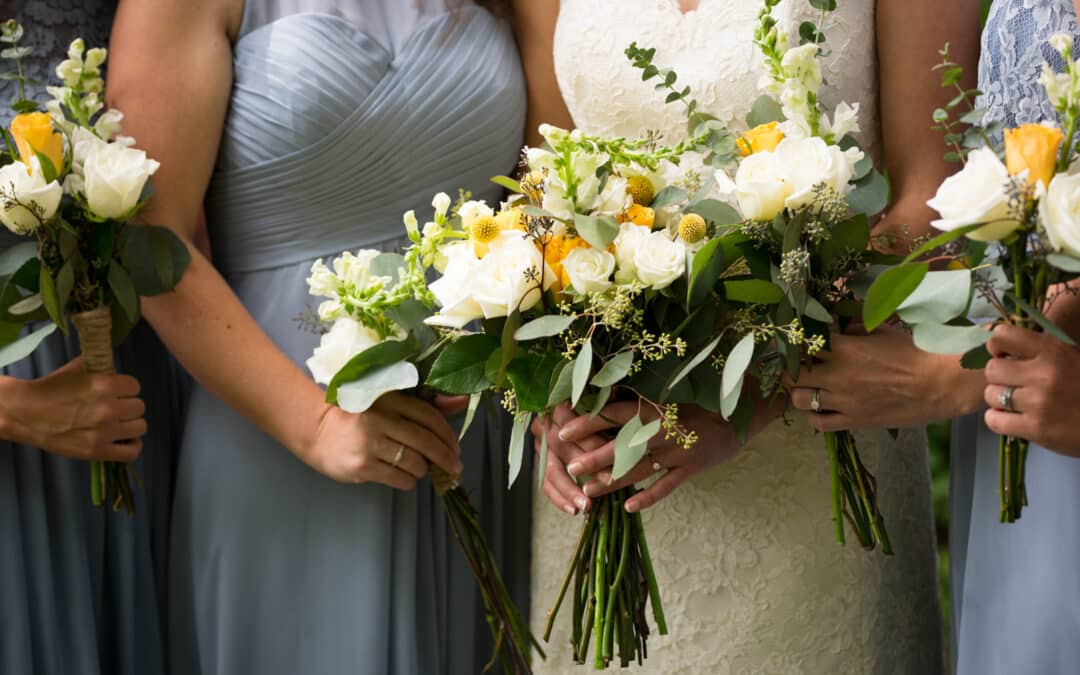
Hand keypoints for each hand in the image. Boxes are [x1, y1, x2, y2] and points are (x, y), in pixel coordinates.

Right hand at [0, 358, 146, 461]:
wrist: (26, 413)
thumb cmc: (51, 389)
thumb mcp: (77, 370)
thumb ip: (101, 369)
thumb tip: (118, 372)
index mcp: (105, 385)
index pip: (135, 386)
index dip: (126, 389)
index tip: (117, 393)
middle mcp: (108, 408)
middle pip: (139, 407)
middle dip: (128, 406)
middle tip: (115, 409)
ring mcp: (104, 432)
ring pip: (140, 427)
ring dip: (131, 425)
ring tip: (119, 424)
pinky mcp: (98, 451)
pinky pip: (132, 452)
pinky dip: (133, 446)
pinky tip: (125, 440)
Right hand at [304, 392, 462, 488]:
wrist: (318, 432)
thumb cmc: (361, 418)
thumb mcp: (389, 404)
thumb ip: (424, 405)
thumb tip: (462, 401)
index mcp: (389, 400)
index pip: (428, 416)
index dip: (447, 435)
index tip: (456, 448)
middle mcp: (380, 419)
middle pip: (425, 441)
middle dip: (445, 457)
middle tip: (455, 468)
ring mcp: (369, 443)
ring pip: (414, 462)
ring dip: (424, 470)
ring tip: (422, 470)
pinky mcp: (361, 466)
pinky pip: (398, 478)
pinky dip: (409, 481)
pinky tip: (407, 479)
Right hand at [531, 403, 608, 515]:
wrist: (580, 414)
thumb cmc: (601, 407)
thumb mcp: (604, 403)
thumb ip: (608, 409)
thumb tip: (625, 421)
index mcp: (555, 405)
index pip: (570, 421)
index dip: (591, 437)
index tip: (612, 451)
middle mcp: (543, 425)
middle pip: (561, 446)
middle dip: (586, 465)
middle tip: (608, 480)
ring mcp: (540, 446)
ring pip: (551, 471)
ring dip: (569, 490)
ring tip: (586, 506)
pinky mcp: (541, 463)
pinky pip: (547, 485)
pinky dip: (560, 499)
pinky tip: (574, 511)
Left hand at [553, 400, 779, 512]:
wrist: (745, 407)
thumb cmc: (703, 396)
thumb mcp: (672, 391)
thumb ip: (644, 398)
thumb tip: (608, 396)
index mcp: (654, 407)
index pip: (613, 414)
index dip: (587, 423)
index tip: (563, 430)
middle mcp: (661, 430)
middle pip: (620, 446)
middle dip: (592, 458)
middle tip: (570, 468)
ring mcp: (677, 451)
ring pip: (638, 470)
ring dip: (612, 482)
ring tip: (589, 491)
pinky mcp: (691, 468)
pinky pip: (665, 486)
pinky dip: (647, 498)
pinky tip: (628, 507)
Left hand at [788, 323, 984, 430]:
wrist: (940, 384)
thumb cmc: (914, 352)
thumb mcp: (882, 330)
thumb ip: (854, 326)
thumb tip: (837, 324)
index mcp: (844, 348)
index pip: (801, 343)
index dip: (792, 342)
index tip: (791, 341)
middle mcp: (837, 375)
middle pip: (792, 373)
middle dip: (788, 368)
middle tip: (793, 364)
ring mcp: (843, 401)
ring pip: (799, 399)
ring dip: (797, 391)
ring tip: (805, 386)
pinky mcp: (854, 421)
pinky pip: (818, 423)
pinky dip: (812, 416)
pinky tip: (817, 408)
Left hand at [984, 325, 1079, 456]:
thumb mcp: (1072, 358)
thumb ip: (1042, 352)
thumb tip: (1004, 349)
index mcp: (1054, 350)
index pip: (1003, 336)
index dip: (997, 347)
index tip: (1005, 356)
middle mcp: (1044, 373)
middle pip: (992, 369)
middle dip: (998, 377)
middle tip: (1011, 384)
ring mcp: (1039, 402)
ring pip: (990, 394)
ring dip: (998, 400)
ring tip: (1014, 404)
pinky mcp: (1036, 428)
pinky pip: (993, 420)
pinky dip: (998, 420)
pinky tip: (1012, 420)